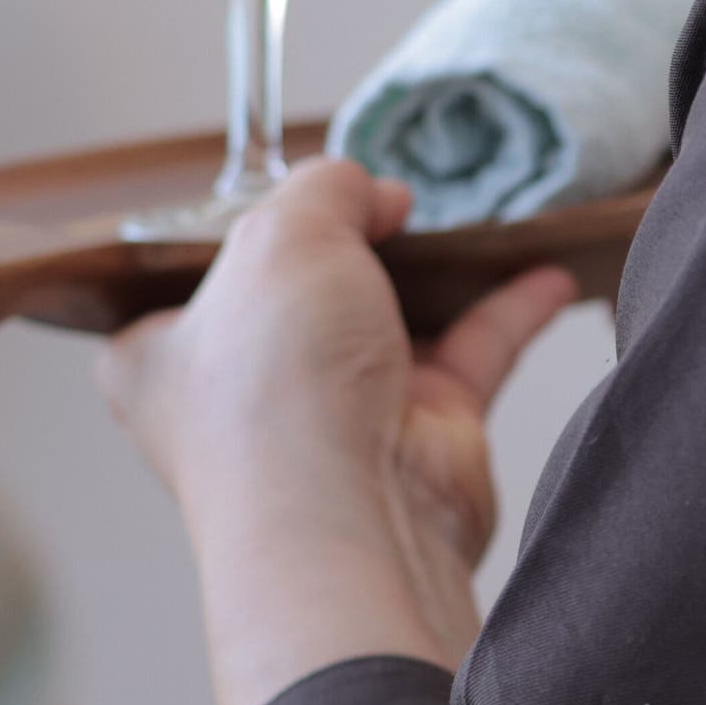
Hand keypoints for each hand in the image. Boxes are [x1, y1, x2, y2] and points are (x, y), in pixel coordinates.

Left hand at [105, 160, 578, 704]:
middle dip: (346, 242)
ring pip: (390, 319)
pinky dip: (508, 309)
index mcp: (161, 355)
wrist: (355, 517)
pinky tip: (544, 270)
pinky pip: (470, 353)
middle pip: (298, 290)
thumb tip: (375, 194)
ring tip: (463, 217)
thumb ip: (327, 190)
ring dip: (432, 272)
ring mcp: (336, 413)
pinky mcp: (420, 433)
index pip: (181, 277)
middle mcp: (246, 390)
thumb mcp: (281, 236)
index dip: (233, 225)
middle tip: (381, 194)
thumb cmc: (277, 392)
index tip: (279, 187)